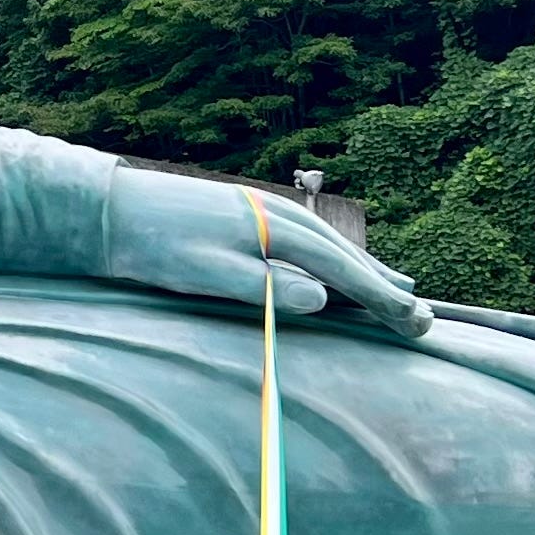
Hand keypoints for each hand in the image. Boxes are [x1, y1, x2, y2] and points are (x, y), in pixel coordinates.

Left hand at [104, 168, 429, 337]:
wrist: (109, 210)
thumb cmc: (153, 246)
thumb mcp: (206, 272)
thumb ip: (264, 284)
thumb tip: (322, 298)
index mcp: (275, 228)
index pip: (343, 271)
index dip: (383, 300)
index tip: (418, 324)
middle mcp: (279, 214)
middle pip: (346, 256)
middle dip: (386, 289)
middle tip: (426, 322)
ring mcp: (264, 211)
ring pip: (330, 247)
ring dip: (366, 272)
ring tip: (402, 292)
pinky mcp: (248, 216)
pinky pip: (308, 243)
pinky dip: (335, 260)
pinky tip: (338, 270)